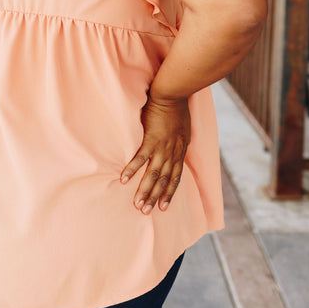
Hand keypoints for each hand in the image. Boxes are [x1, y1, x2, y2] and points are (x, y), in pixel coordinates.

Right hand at [121, 96, 190, 214]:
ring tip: (137, 204)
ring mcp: (161, 147)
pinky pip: (140, 158)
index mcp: (180, 152)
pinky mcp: (150, 139)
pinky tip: (123, 179)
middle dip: (155, 198)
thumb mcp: (185, 130)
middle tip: (145, 212)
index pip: (176, 178)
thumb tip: (178, 149)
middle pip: (164, 181)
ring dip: (144, 191)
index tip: (164, 208)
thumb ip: (180, 142)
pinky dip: (132, 170)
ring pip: (153, 174)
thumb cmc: (178, 109)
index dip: (169, 194)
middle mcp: (172, 153)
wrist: (173, 95)